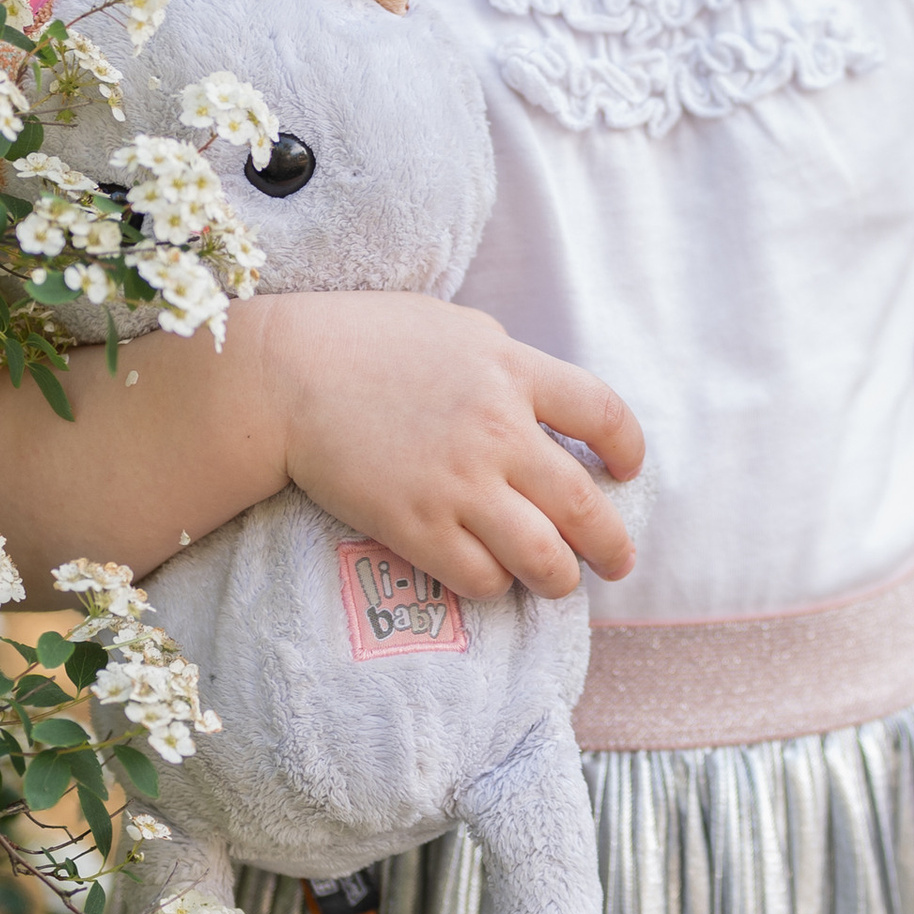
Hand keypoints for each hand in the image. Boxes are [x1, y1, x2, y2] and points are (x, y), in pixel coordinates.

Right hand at [254, 289, 644, 600]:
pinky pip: (481, 578)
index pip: (603, 414)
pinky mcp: (415, 526)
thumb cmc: (364, 339)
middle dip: (612, 544)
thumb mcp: (454, 327)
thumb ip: (505, 362)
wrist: (285, 375)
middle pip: (585, 504)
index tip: (626, 471)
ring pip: (543, 557)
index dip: (627, 449)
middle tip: (617, 561)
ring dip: (561, 578)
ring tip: (559, 582)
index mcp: (513, 370)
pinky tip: (490, 575)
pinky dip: (496, 585)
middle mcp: (498, 431)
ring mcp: (458, 483)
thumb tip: (539, 395)